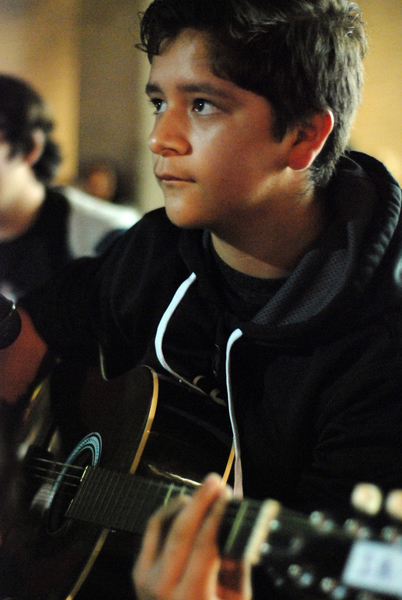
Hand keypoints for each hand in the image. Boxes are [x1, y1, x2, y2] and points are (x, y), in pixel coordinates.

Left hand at [133, 473, 251, 599]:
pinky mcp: (138, 572)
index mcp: (191, 599)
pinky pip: (152, 531)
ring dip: (184, 502)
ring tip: (205, 492)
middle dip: (200, 500)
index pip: (204, 545)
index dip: (217, 516)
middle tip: (216, 480)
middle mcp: (162, 588)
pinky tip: (184, 505)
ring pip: (161, 524)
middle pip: (180, 529)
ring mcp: (144, 579)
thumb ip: (237, 567)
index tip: (229, 497)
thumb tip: (239, 528)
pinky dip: (168, 512)